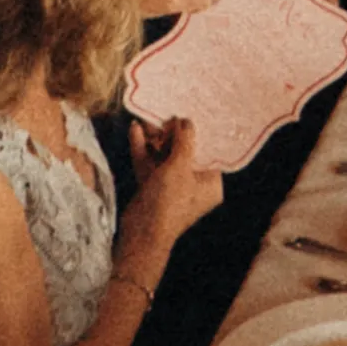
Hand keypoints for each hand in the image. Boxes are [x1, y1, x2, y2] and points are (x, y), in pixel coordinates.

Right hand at [119, 117, 223, 259]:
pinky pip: (152, 164)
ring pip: (165, 156)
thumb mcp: (180, 165)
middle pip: (186, 151)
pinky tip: (135, 130)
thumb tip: (184, 121)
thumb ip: (184, 140)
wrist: (140, 235)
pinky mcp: (155, 189)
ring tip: (148, 119)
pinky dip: (144, 149)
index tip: (196, 110)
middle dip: (172, 133)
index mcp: (211, 184)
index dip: (202, 132)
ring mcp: (173, 187)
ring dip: (155, 139)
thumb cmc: (169, 201)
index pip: (210, 152)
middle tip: (166, 114)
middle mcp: (195, 185)